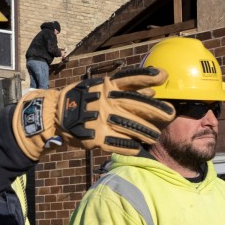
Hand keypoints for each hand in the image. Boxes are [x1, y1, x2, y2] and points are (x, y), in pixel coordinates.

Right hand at [12, 66, 174, 159]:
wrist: (54, 114)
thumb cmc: (84, 99)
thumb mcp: (101, 88)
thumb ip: (126, 90)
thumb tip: (152, 92)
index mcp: (106, 86)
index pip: (129, 79)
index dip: (146, 76)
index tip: (163, 76)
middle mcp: (104, 100)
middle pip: (133, 104)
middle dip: (154, 110)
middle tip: (171, 114)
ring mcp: (99, 119)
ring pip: (127, 125)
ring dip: (145, 131)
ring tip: (156, 136)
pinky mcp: (94, 136)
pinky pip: (115, 143)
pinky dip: (128, 146)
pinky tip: (138, 148)